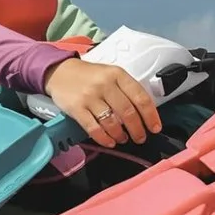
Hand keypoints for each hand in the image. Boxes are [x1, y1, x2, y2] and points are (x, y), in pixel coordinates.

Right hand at [44, 57, 162, 147]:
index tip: (155, 127)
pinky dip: (104, 138)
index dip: (150, 115)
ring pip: (112, 122)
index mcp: (118, 74)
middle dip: (137, 129)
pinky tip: (109, 141)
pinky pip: (94, 128)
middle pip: (128, 112)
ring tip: (123, 138)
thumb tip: (144, 113)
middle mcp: (105, 84)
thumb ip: (126, 89)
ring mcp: (90, 96)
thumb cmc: (90, 76)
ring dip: (120, 135)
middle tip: (140, 137)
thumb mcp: (111, 74)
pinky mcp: (77, 108)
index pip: (140, 97)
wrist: (60, 72)